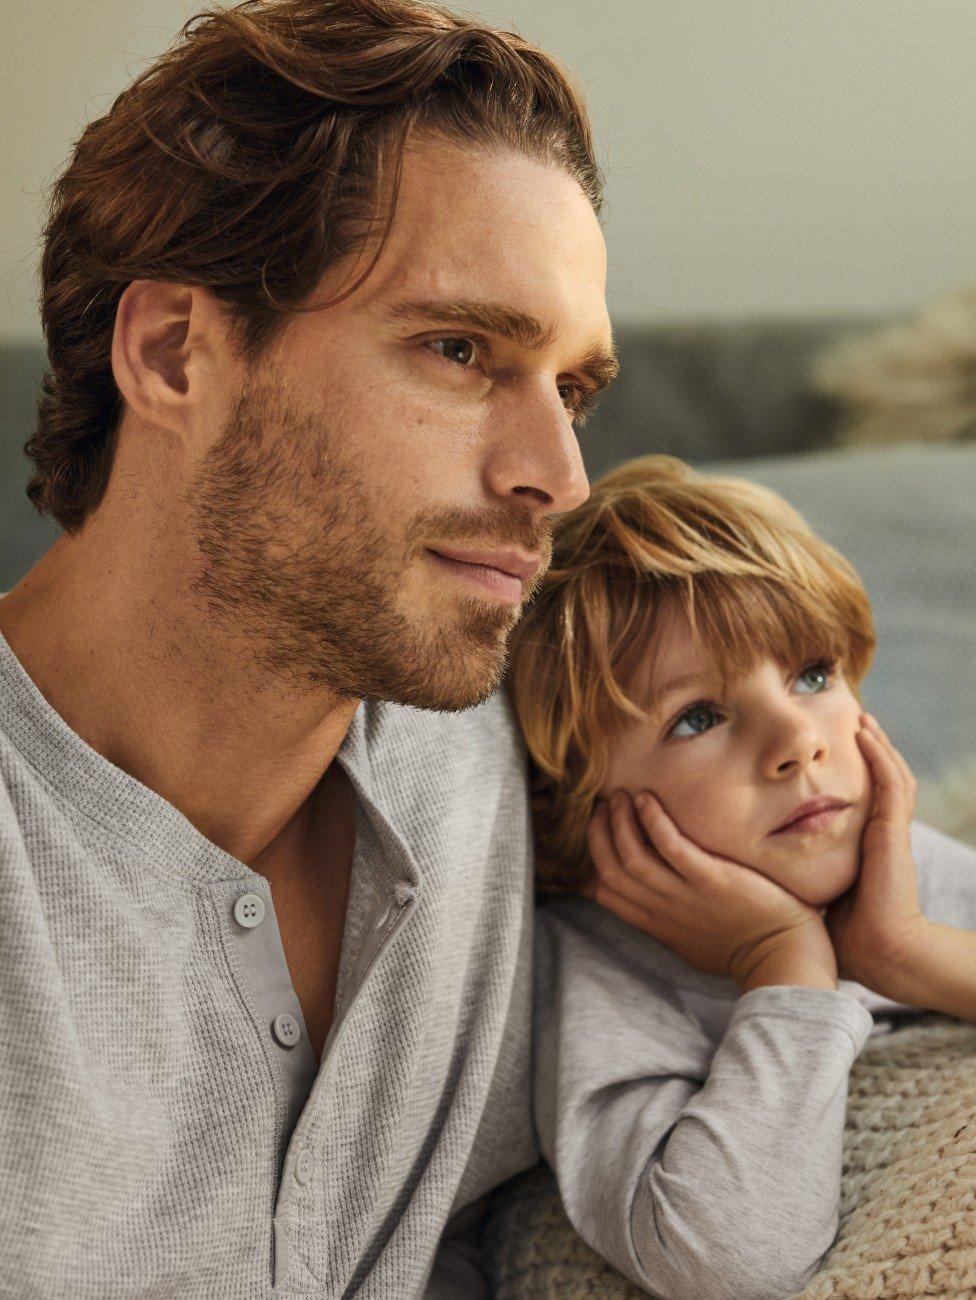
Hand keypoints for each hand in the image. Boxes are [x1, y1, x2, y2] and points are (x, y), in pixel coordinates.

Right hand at [581, 789, 836, 990]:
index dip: (592, 857)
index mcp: (656, 924)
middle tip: (602, 806)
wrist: (783, 958)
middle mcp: (662, 910)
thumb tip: (649, 905)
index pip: (604, 891)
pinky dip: (652, 820)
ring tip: (621, 796)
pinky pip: (670, 846)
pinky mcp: (710, 880)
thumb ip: (666, 922)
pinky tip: (646, 799)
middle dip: (598, 833)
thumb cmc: (742, 949)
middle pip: (610, 869)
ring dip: (619, 822)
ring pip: (631, 855)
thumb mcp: (690, 942)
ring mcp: (684, 896)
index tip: (596, 831)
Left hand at [825, 712, 929, 998]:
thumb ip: (799, 875)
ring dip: (878, 744)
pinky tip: (865, 734)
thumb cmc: (843, 933)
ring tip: (862, 719)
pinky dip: (880, 756)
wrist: (878, 952)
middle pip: (881, 782)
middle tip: (855, 722)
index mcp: (865, 848)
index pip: (862, 802)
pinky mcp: (891, 832)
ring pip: (892, 775)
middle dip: (871, 751)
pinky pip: (890, 785)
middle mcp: (880, 836)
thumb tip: (763, 868)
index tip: (833, 756)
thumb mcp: (816, 893)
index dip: (854, 777)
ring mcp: (889, 832)